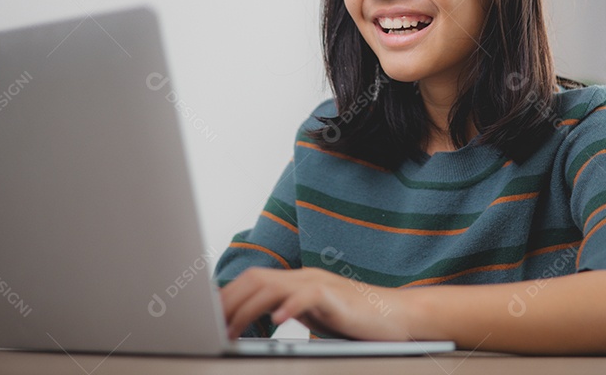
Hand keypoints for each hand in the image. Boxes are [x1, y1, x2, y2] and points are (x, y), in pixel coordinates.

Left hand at [220, 267, 412, 340]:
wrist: (396, 315)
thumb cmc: (357, 319)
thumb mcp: (316, 315)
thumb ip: (291, 311)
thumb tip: (263, 319)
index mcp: (297, 280)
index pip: (254, 280)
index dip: (228, 296)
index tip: (209, 316)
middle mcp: (305, 276)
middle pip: (256, 279)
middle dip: (229, 301)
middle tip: (212, 325)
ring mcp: (320, 283)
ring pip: (274, 287)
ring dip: (249, 309)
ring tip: (234, 330)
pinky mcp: (336, 296)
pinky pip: (308, 296)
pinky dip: (290, 307)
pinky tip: (277, 320)